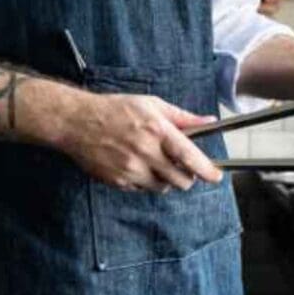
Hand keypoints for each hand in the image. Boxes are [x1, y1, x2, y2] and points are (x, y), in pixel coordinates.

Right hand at [58, 93, 222, 192]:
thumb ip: (183, 117)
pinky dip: (148, 182)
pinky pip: (142, 190)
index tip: (217, 176)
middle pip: (180, 179)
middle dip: (189, 177)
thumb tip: (209, 121)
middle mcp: (145, 152)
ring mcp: (130, 170)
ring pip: (163, 188)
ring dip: (168, 180)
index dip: (206, 170)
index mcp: (157, 131)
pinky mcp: (117, 181)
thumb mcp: (153, 105)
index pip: (189, 157)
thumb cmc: (117, 110)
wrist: (77, 122)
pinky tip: (141, 166)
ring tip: (160, 163)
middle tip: (186, 168)